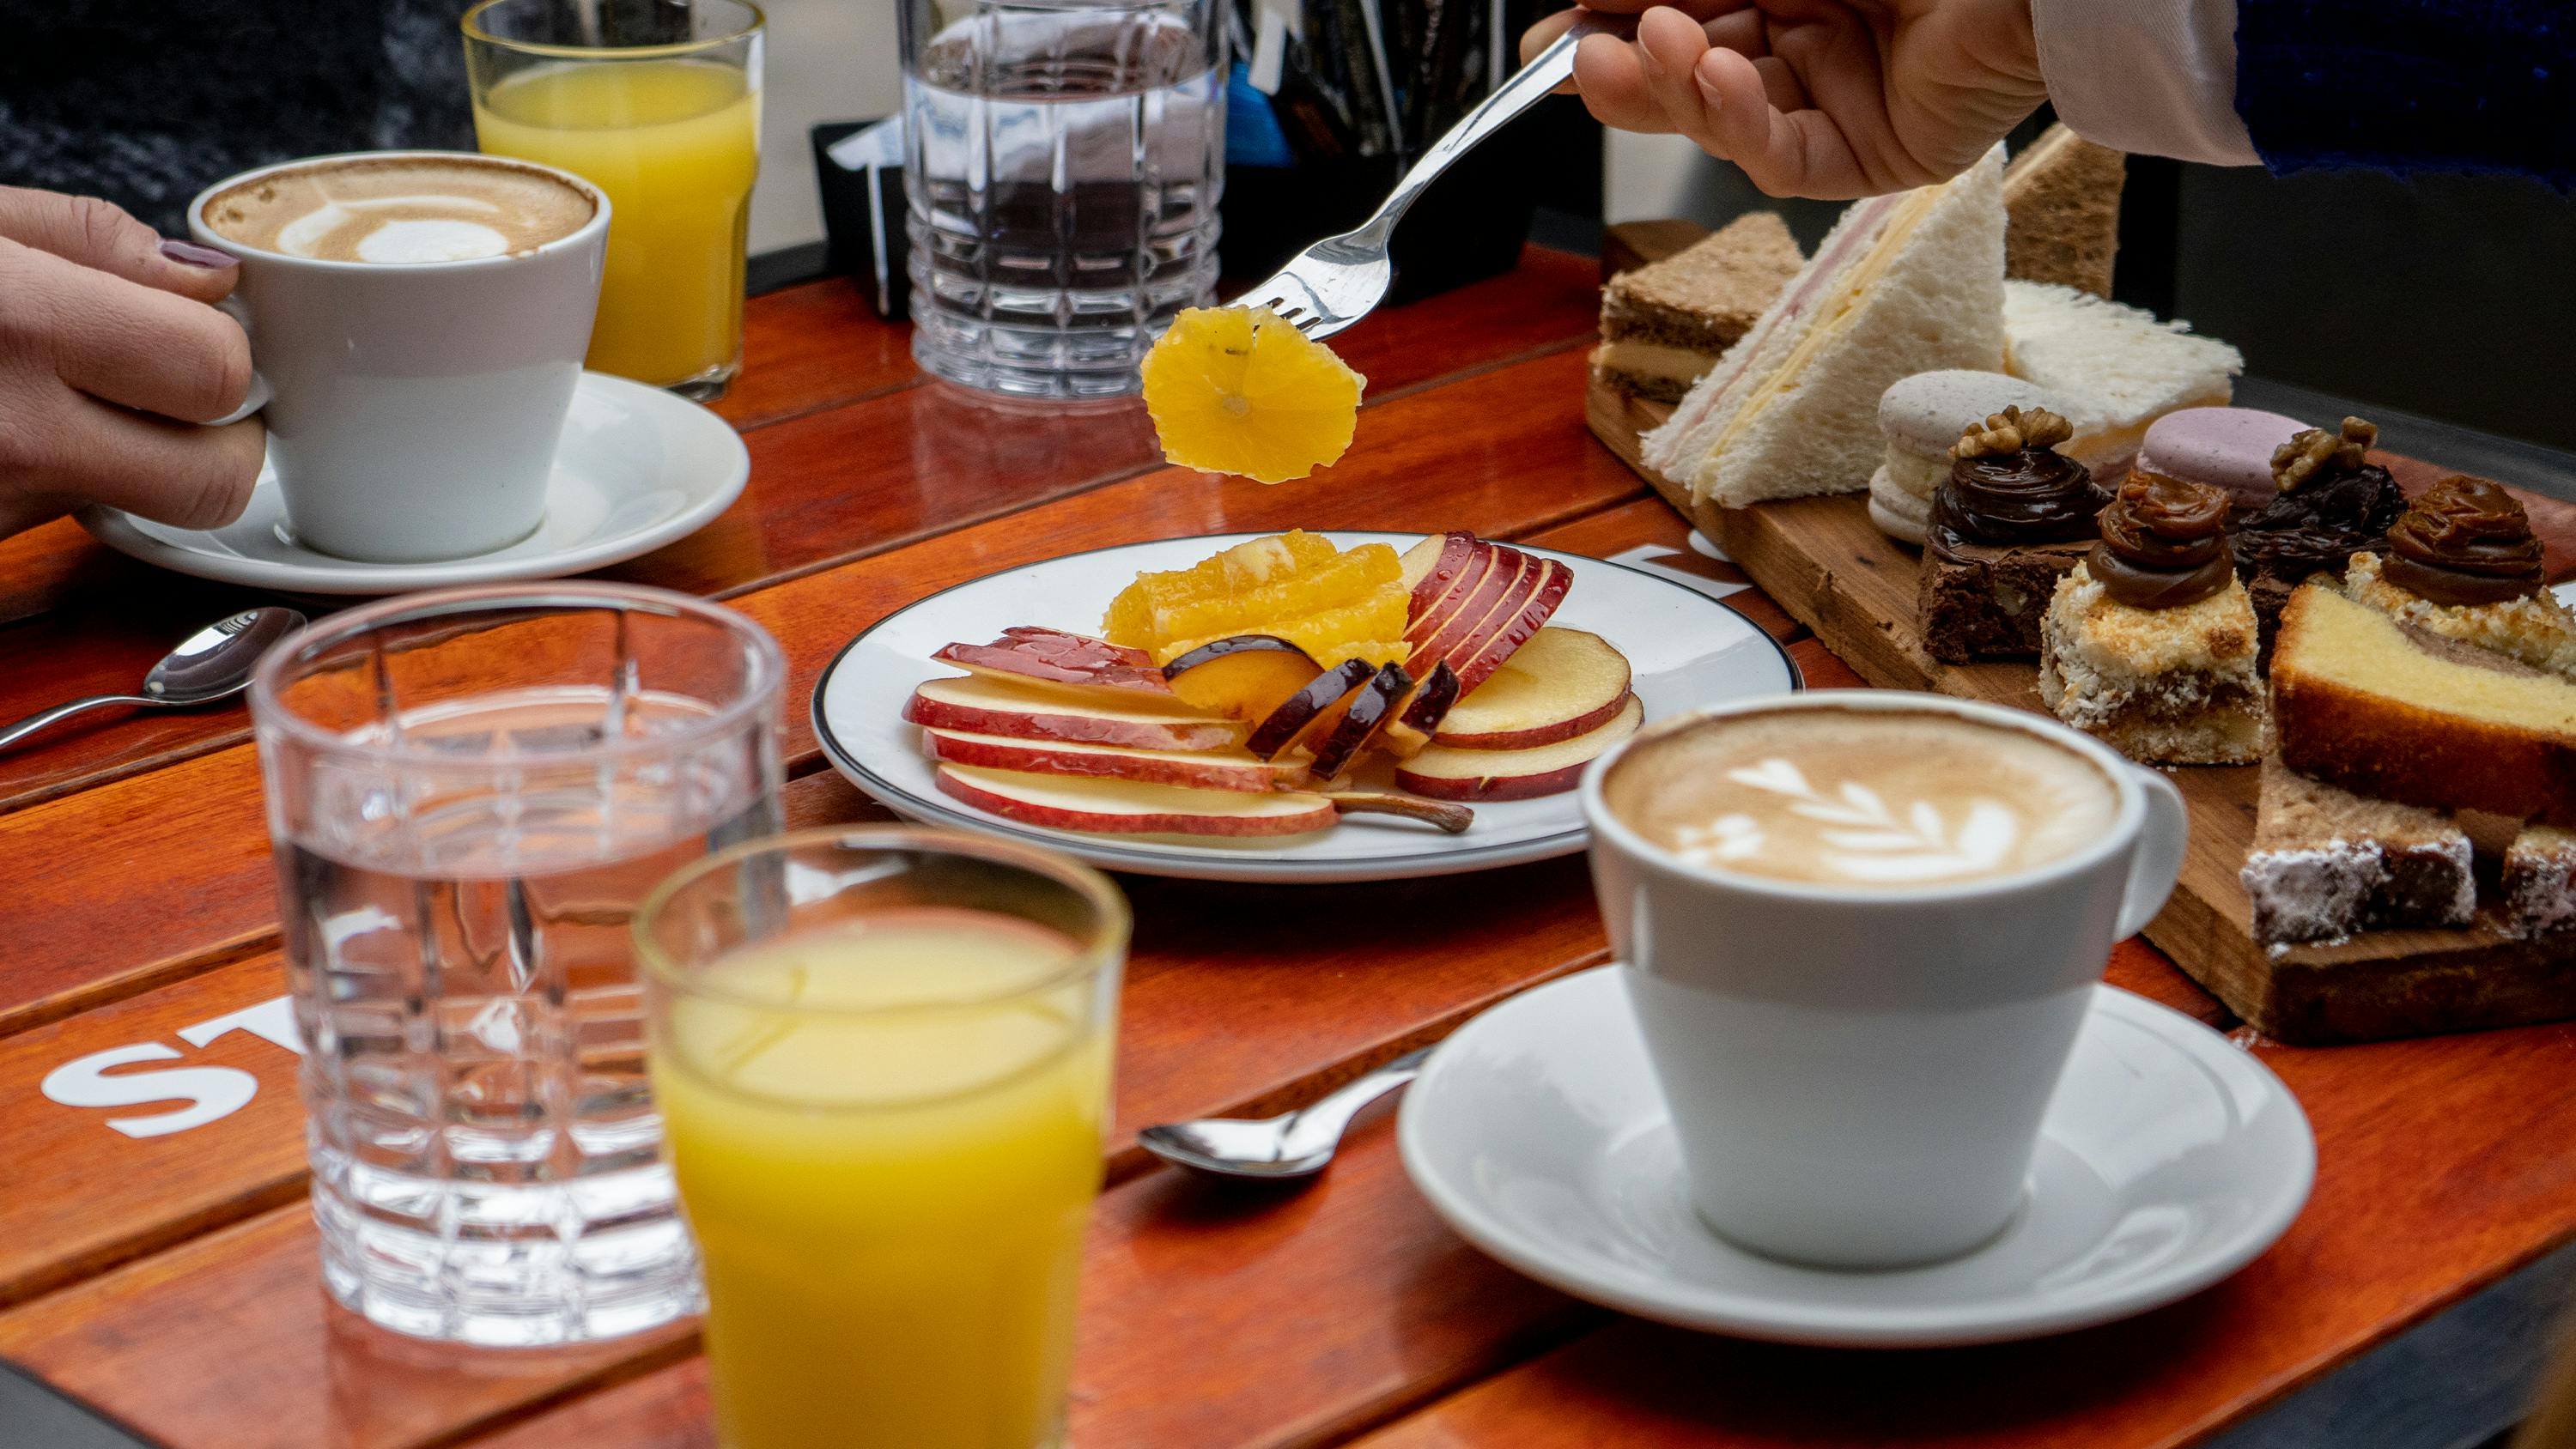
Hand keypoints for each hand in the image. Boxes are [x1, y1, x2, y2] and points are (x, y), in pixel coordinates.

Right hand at [0, 187, 264, 539]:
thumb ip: (90, 239)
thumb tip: (210, 283)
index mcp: (25, 326)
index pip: (217, 375)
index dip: (227, 351)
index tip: (202, 331)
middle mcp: (17, 435)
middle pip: (214, 483)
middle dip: (223, 439)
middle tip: (180, 393)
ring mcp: (0, 503)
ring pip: (149, 513)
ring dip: (148, 465)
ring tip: (85, 400)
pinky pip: (74, 523)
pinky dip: (77, 482)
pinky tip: (27, 427)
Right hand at [1524, 0, 2045, 198]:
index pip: (1685, 12)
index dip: (1616, 22)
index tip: (1559, 30)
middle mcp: (1816, 35)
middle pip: (1693, 71)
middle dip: (1629, 69)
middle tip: (1574, 62)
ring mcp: (1844, 97)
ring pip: (1726, 119)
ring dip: (1673, 90)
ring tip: (1642, 50)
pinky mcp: (1878, 154)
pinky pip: (1786, 156)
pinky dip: (1737, 127)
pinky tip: (1720, 83)